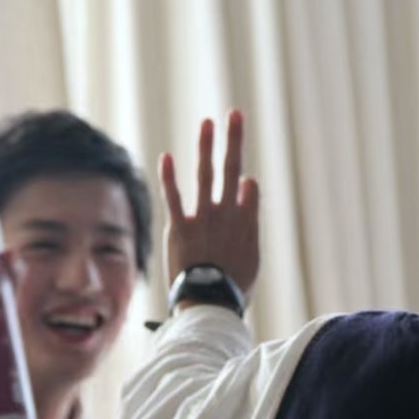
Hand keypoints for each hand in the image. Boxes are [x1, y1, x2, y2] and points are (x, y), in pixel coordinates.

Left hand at [160, 110, 259, 294]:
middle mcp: (227, 213)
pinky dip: (170, 176)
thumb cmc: (232, 287)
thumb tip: (250, 184)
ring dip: (206, 146)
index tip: (242, 180)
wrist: (210, 303)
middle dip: (234, 139)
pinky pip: (174, 196)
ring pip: (206, 174)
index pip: (247, 189)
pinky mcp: (180, 227)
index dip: (244, 181)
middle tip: (235, 114)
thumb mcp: (252, 257)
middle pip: (232, 169)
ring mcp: (203, 218)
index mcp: (246, 222)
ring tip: (208, 123)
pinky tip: (166, 157)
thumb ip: (250, 221)